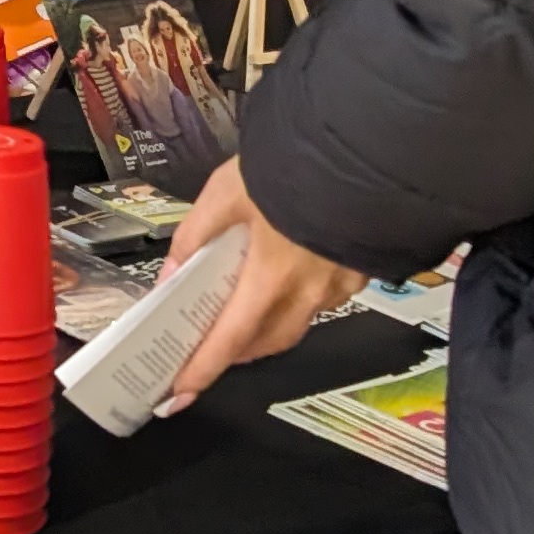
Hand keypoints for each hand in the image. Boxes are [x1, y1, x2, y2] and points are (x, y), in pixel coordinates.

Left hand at [156, 158, 365, 413]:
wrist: (360, 142)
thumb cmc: (294, 162)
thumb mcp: (226, 191)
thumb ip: (195, 236)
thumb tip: (171, 274)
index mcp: (272, 274)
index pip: (230, 339)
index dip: (202, 369)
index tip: (181, 392)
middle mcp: (311, 289)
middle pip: (266, 341)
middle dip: (235, 350)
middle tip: (210, 343)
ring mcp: (341, 282)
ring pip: (298, 322)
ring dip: (269, 324)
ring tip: (246, 304)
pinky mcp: (361, 270)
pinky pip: (326, 298)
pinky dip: (302, 296)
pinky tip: (292, 274)